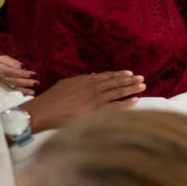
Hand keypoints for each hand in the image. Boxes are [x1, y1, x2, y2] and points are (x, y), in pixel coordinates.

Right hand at [0, 55, 37, 94]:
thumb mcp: (0, 59)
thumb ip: (10, 61)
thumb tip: (21, 66)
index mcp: (0, 69)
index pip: (12, 71)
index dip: (22, 73)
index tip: (33, 73)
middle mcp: (1, 78)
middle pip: (14, 81)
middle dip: (26, 82)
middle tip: (36, 82)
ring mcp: (1, 85)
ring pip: (13, 88)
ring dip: (24, 90)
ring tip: (33, 92)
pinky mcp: (2, 90)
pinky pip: (11, 93)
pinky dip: (19, 94)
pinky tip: (27, 96)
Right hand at [19, 71, 145, 131]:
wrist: (43, 111)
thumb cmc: (52, 99)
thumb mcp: (67, 84)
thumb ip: (81, 80)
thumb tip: (93, 76)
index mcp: (86, 80)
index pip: (108, 76)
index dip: (120, 75)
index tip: (130, 73)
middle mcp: (94, 87)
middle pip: (116, 82)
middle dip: (130, 80)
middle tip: (142, 79)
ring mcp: (96, 99)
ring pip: (118, 92)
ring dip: (132, 88)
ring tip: (143, 86)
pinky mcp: (96, 111)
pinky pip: (115, 106)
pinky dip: (126, 103)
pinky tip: (135, 100)